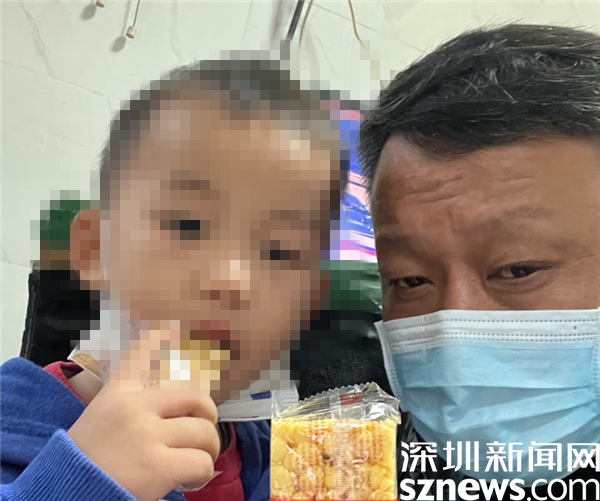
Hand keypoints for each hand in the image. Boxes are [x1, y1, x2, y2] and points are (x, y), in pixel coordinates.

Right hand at [68, 330, 218, 500]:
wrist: (64, 495)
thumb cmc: (87, 460)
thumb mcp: (101, 417)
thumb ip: (131, 399)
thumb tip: (167, 380)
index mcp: (118, 393)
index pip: (143, 354)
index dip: (162, 337)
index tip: (174, 325)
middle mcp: (134, 407)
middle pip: (195, 397)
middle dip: (207, 416)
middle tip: (201, 434)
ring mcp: (146, 435)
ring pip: (204, 433)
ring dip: (207, 450)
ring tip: (197, 461)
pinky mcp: (157, 466)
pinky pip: (201, 463)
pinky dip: (202, 474)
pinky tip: (189, 480)